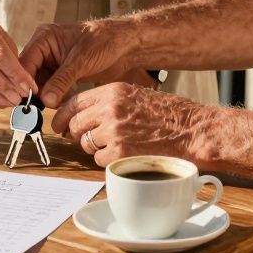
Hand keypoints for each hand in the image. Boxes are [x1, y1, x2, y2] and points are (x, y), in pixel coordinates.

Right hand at [20, 20, 133, 107]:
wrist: (126, 45)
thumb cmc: (105, 41)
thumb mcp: (81, 61)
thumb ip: (61, 81)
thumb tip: (45, 100)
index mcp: (45, 37)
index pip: (26, 62)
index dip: (24, 81)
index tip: (26, 100)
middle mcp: (45, 49)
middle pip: (29, 74)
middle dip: (33, 91)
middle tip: (35, 109)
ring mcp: (53, 61)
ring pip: (40, 83)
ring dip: (45, 96)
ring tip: (50, 108)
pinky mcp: (62, 72)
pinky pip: (52, 87)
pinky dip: (55, 97)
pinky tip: (60, 104)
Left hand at [50, 83, 201, 167]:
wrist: (194, 129)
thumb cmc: (171, 114)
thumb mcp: (136, 95)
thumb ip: (110, 102)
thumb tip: (87, 115)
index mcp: (113, 91)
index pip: (74, 102)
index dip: (63, 116)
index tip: (59, 124)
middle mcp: (110, 108)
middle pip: (75, 124)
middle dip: (76, 134)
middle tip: (84, 139)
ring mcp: (114, 130)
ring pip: (86, 143)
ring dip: (95, 148)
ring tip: (115, 146)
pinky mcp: (121, 152)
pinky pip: (99, 160)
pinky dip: (108, 161)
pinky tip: (124, 156)